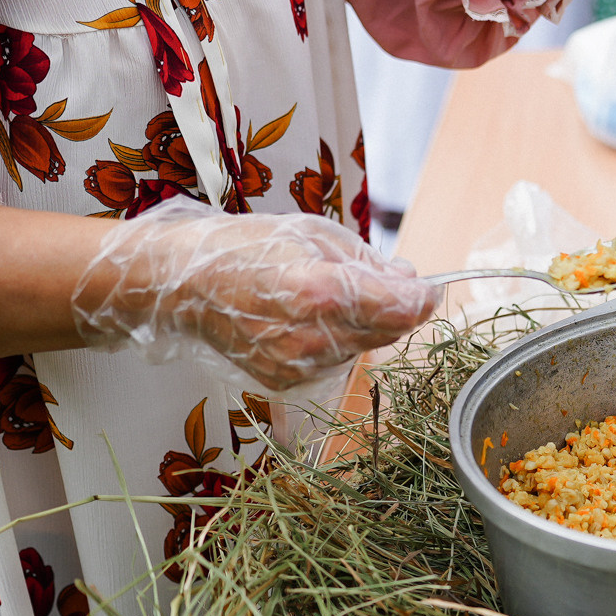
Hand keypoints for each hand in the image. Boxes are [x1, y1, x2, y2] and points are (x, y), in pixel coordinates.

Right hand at [73, 198, 437, 395]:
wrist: (186, 284)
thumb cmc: (247, 247)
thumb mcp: (313, 234)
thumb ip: (368, 262)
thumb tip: (409, 281)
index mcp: (319, 290)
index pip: (400, 307)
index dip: (423, 298)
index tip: (429, 288)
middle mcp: (311, 335)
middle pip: (386, 331)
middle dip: (395, 309)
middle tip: (382, 284)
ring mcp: (297, 363)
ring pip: (362, 349)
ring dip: (363, 325)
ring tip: (327, 296)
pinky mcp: (285, 381)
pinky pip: (333, 363)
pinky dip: (334, 342)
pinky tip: (307, 320)